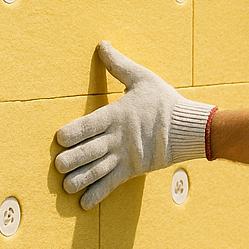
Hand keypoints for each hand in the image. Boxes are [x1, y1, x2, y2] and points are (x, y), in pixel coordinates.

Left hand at [54, 42, 215, 208]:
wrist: (191, 128)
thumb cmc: (164, 102)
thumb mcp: (142, 79)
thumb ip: (118, 64)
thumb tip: (102, 44)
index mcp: (116, 116)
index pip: (88, 126)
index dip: (71, 133)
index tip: (59, 138)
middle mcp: (118, 139)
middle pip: (88, 152)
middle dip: (70, 160)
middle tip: (58, 165)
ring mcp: (125, 157)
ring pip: (97, 172)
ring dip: (79, 180)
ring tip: (66, 187)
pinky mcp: (132, 171)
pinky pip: (111, 185)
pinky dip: (97, 195)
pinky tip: (84, 204)